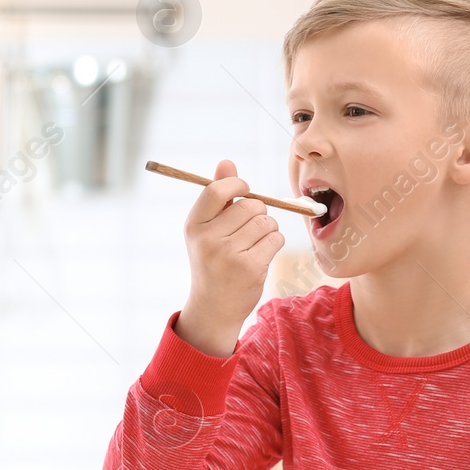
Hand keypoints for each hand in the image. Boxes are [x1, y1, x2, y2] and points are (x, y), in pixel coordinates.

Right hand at [175, 160, 284, 356]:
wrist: (214, 307)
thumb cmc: (213, 262)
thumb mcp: (207, 230)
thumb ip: (218, 196)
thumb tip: (227, 162)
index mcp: (194, 225)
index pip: (217, 190)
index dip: (237, 185)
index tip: (244, 191)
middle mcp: (208, 239)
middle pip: (250, 205)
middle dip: (258, 212)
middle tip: (250, 228)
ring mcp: (228, 254)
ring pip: (266, 222)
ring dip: (268, 229)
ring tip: (256, 243)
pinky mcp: (250, 268)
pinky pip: (275, 239)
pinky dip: (274, 243)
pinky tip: (262, 255)